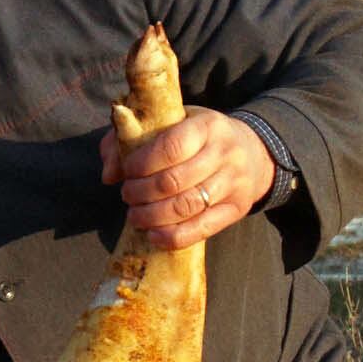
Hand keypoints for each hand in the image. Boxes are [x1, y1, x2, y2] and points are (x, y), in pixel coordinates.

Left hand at [99, 105, 272, 249]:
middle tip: (127, 196)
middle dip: (140, 193)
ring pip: (186, 207)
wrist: (254, 153)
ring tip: (136, 216)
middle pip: (174, 181)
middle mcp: (225, 152)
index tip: (127, 173)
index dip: (141, 164)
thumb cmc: (200, 138)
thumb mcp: (172, 124)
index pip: (170, 147)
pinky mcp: (238, 208)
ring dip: (152, 217)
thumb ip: (131, 140)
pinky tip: (153, 235)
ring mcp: (234, 182)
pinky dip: (172, 236)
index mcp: (207, 125)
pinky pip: (201, 228)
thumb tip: (109, 175)